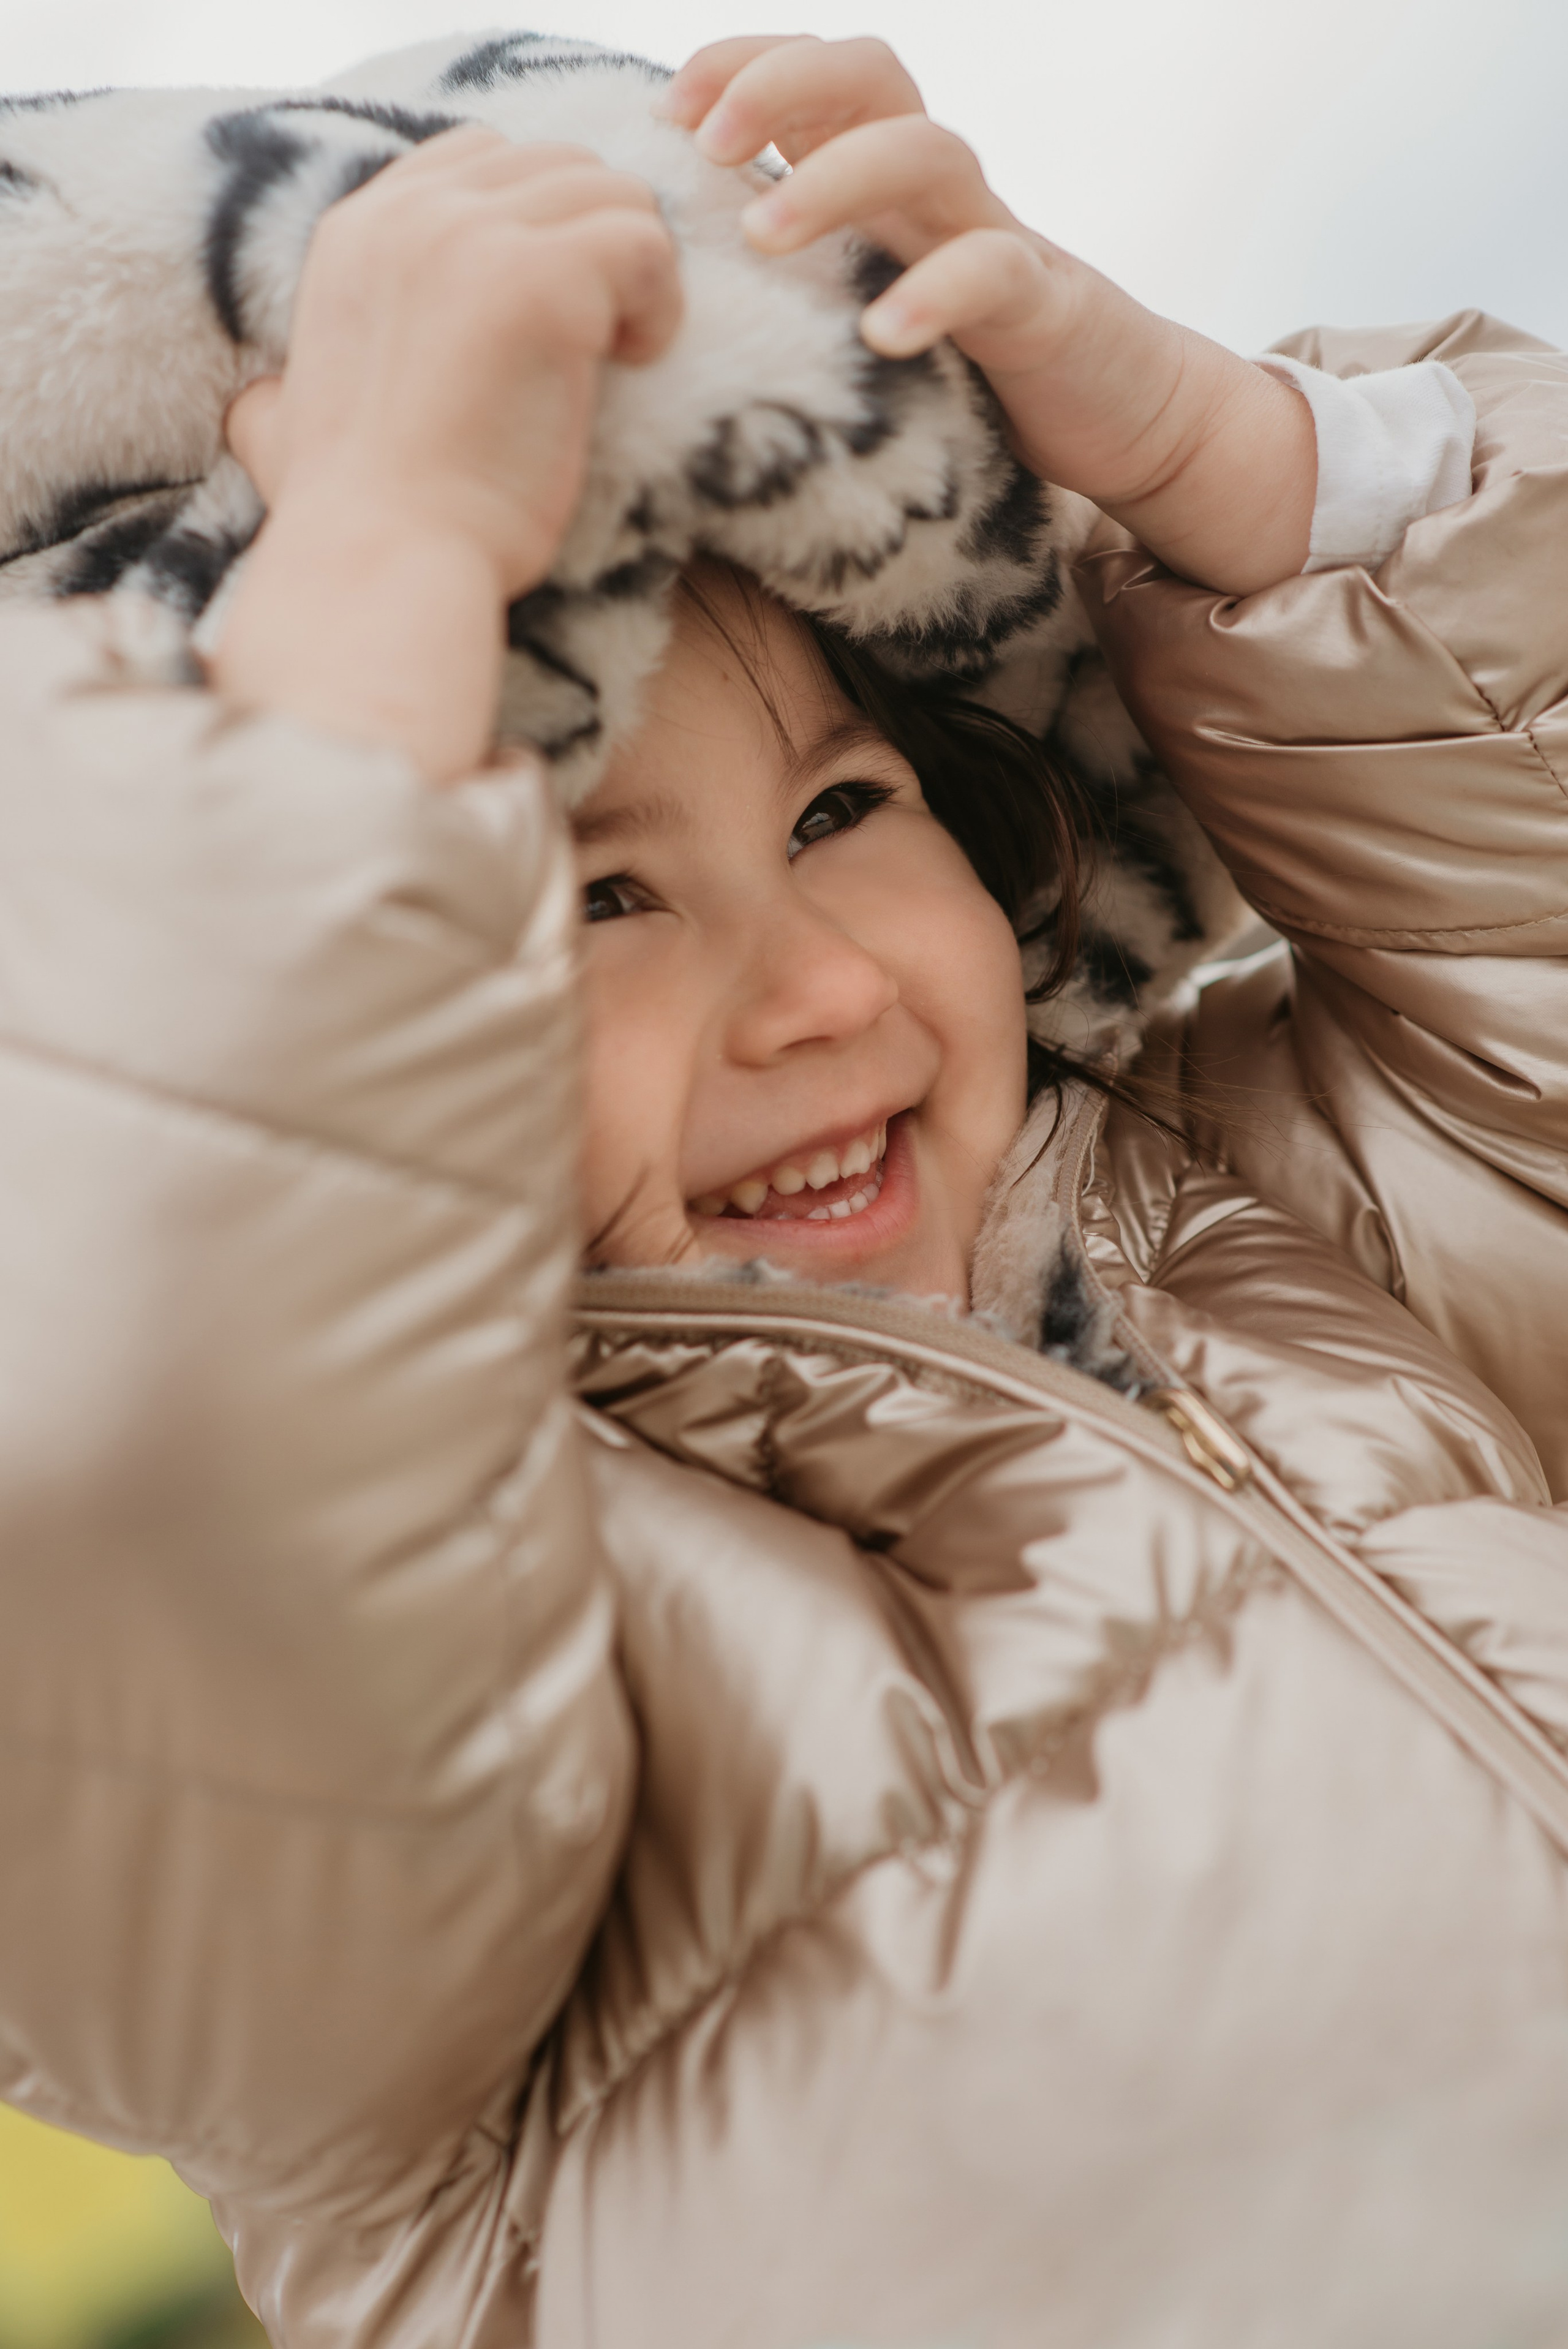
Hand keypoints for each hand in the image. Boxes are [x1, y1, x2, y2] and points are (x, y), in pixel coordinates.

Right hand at [216, 128, 681, 778]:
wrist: (384, 563)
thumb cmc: (352, 523)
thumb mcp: (284, 431)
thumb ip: (283, 391)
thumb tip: (260, 405)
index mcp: (359, 230)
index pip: (479, 158)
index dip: (538, 221)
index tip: (546, 311)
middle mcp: (413, 212)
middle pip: (556, 165)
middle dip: (595, 243)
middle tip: (598, 339)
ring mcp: (476, 237)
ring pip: (613, 194)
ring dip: (635, 272)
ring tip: (618, 355)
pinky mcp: (542, 281)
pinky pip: (644, 243)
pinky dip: (660, 301)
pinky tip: (635, 363)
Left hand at [663, 37, 1312, 595]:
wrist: (1122, 419)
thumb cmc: (970, 375)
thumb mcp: (868, 314)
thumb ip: (793, 288)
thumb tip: (676, 297)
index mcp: (890, 184)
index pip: (819, 75)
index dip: (743, 63)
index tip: (667, 110)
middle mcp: (940, 191)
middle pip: (872, 75)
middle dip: (778, 86)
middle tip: (708, 145)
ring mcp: (995, 236)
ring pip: (926, 152)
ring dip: (834, 179)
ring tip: (763, 234)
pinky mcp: (1043, 307)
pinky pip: (991, 273)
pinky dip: (933, 294)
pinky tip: (882, 334)